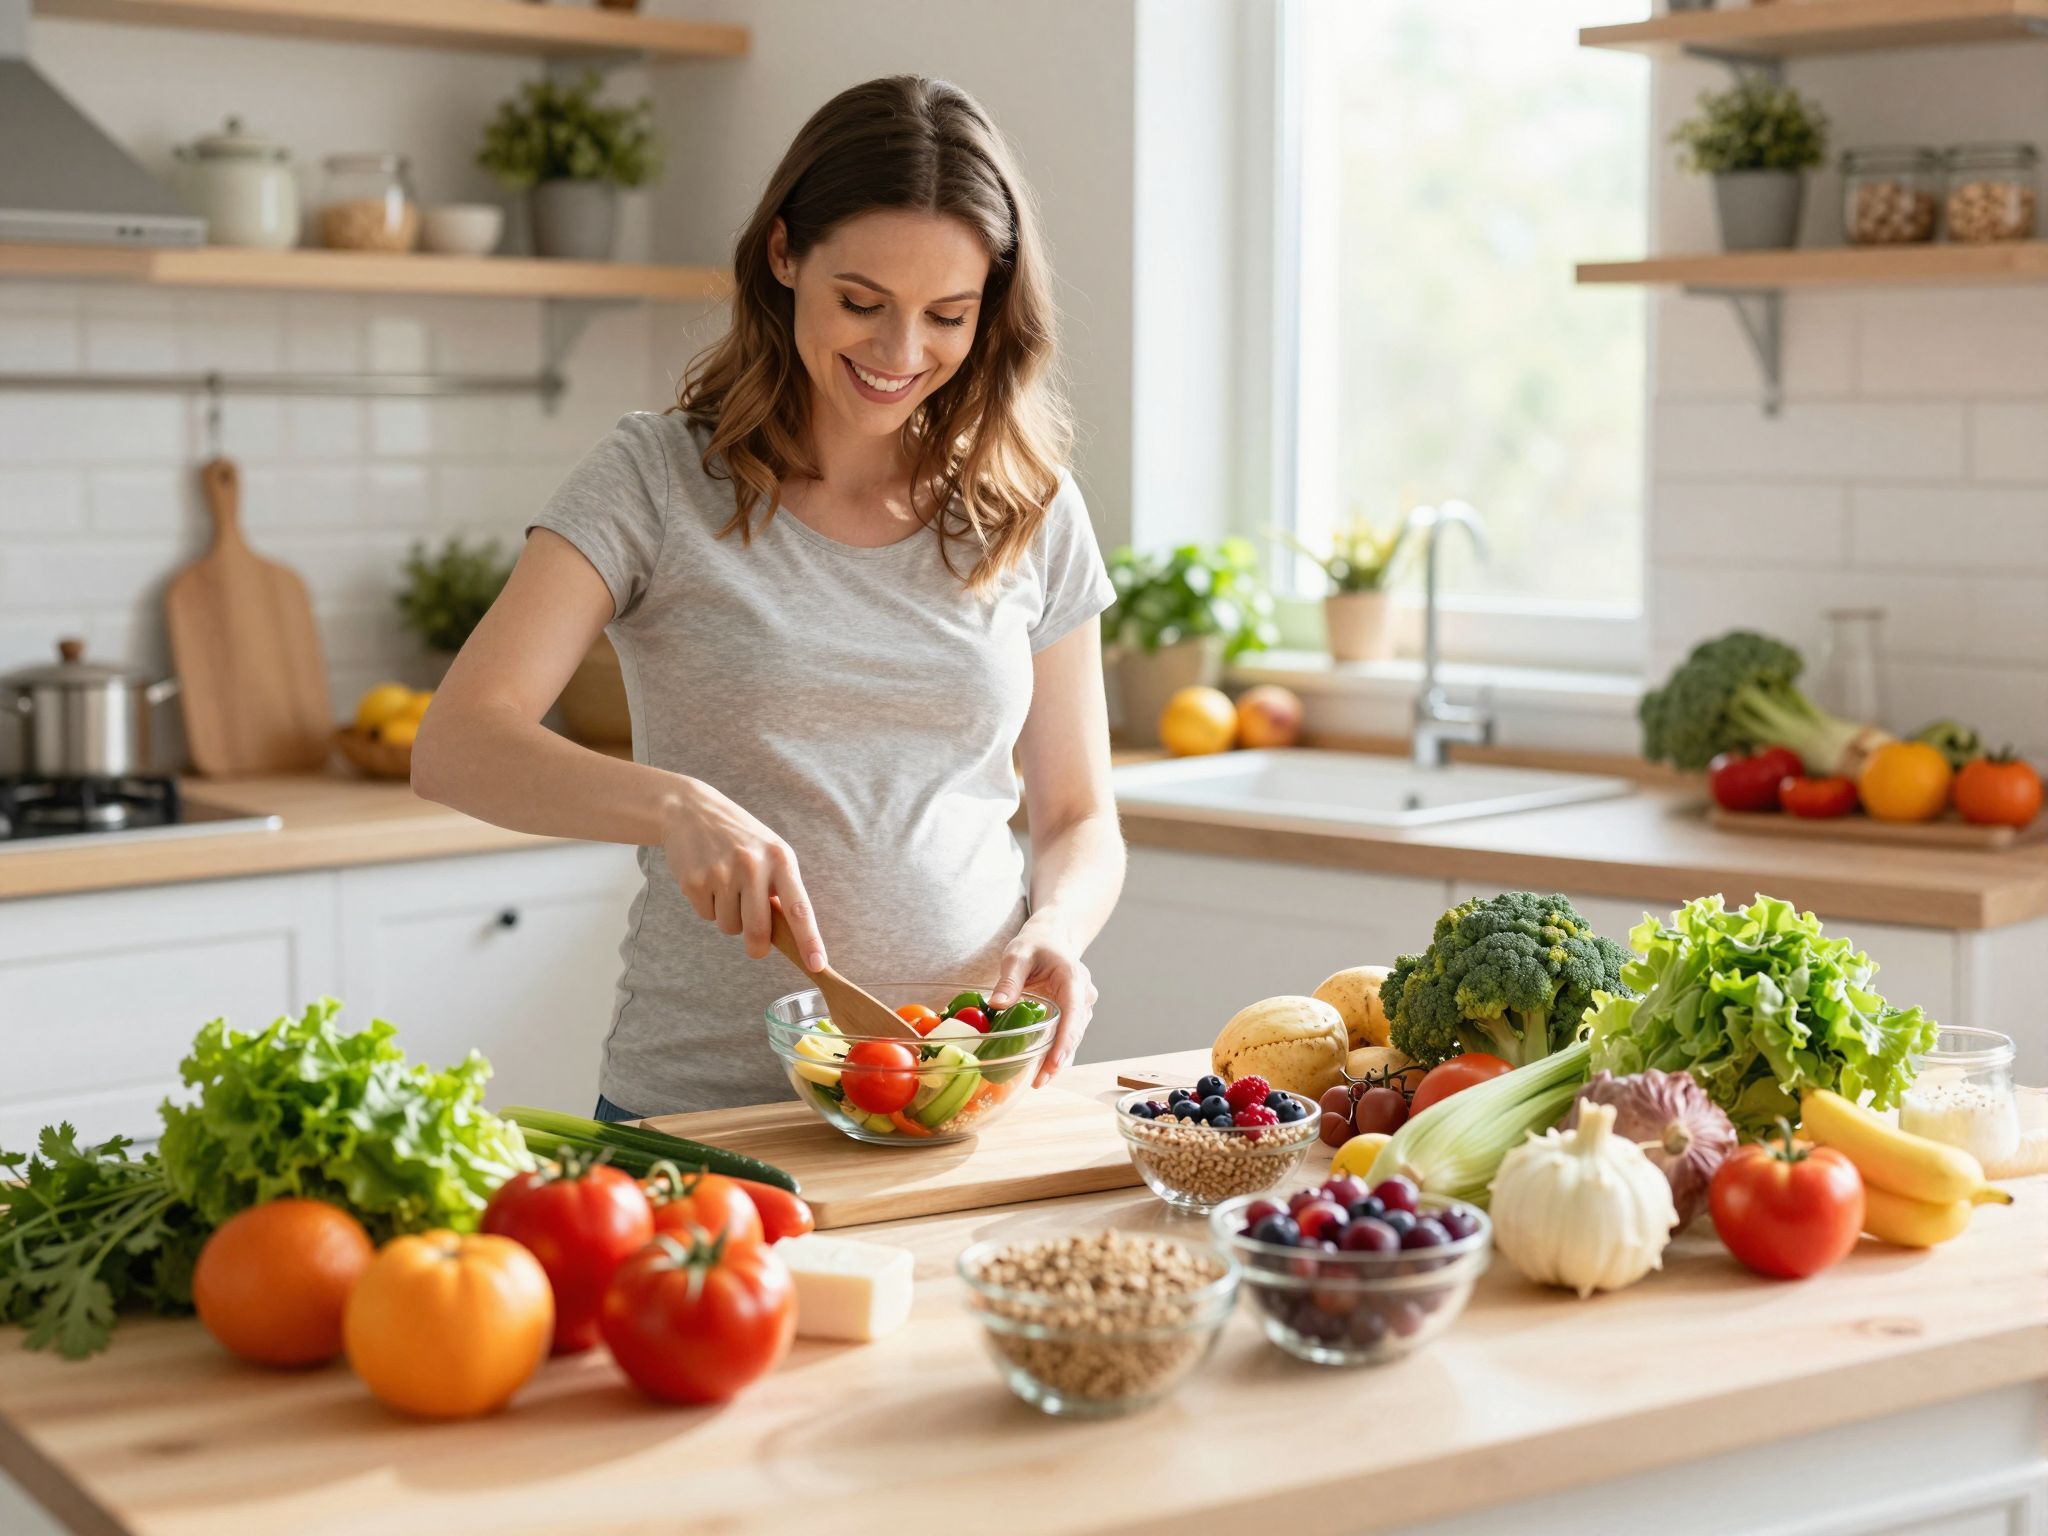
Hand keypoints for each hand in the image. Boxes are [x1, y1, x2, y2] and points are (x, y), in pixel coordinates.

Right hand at [660, 776, 826, 967]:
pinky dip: (707, 907)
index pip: (799, 908)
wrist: (691, 810)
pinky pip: (706, 916)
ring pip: (730, 927)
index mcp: (780, 859)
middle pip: (758, 930)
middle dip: (757, 947)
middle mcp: (752, 866)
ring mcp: (721, 873)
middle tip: (756, 949)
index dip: (809, 939)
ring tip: (725, 888)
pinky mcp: (694, 881)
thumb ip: (781, 887)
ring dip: (729, 918)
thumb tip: (787, 935)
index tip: (817, 965)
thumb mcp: (769, 852)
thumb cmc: (739, 838)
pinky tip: (706, 881)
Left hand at [987, 909, 1096, 1086]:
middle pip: (1074, 1033)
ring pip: (1073, 1038)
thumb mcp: (1017, 954)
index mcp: (1073, 979)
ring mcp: (1081, 1006)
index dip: (1065, 1042)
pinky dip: (1056, 1051)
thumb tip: (997, 1005)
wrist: (1053, 937)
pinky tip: (1041, 1068)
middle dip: (1058, 1059)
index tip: (1055, 1063)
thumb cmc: (1036, 943)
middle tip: (1039, 1081)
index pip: (1073, 1014)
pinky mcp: (1073, 1014)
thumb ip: (1009, 979)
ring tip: (1038, 1081)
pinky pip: (1067, 1035)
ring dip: (1057, 1059)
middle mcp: (1083, 996)